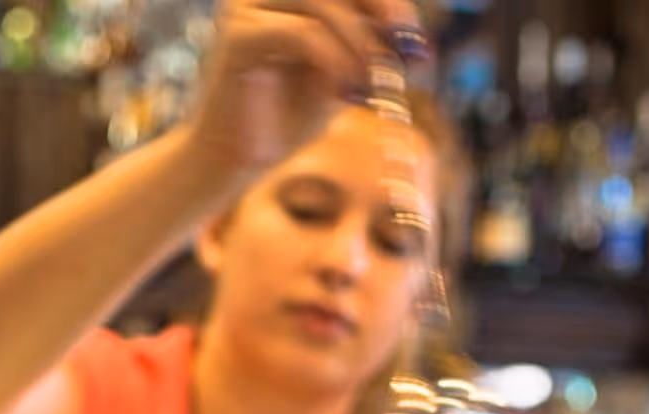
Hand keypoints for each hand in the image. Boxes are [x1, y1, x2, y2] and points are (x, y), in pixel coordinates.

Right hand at [179, 0, 423, 196]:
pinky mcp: (238, 34)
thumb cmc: (283, 121)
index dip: (388, 5)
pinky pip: (302, 34)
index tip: (418, 47)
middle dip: (384, 14)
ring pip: (323, 4)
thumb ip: (365, 45)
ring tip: (376, 83)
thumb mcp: (338, 73)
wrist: (231, 163)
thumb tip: (410, 34)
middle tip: (411, 55)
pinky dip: (334, 61)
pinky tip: (347, 93)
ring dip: (360, 44)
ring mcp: (245, 6)